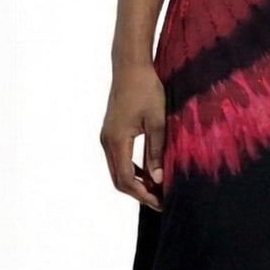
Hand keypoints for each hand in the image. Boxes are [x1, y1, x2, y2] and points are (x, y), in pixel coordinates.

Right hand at [100, 63, 166, 210]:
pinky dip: (132, 169)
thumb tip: (157, 180)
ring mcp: (107, 136)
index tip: (161, 202)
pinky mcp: (112, 132)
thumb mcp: (156, 122)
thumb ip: (156, 152)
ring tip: (157, 189)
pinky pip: (119, 158)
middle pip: (118, 179)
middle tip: (161, 201)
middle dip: (139, 193)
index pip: (126, 179)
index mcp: (116, 140)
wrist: (131, 67)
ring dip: (136, 182)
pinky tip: (149, 171)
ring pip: (117, 170)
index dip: (143, 194)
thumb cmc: (146, 89)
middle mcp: (107, 141)